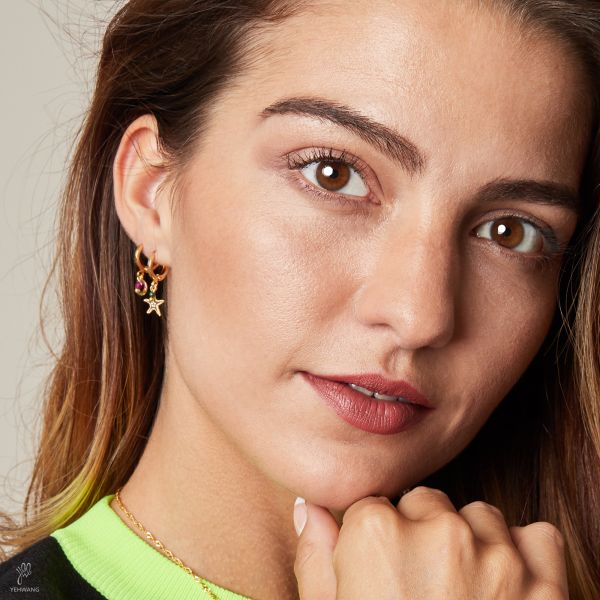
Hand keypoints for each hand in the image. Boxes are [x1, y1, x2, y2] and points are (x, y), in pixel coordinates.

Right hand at [293, 486, 567, 598]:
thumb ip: (316, 557)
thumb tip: (309, 508)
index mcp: (376, 535)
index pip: (372, 505)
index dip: (373, 541)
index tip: (380, 571)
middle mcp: (437, 531)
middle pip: (424, 502)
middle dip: (419, 533)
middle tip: (420, 588)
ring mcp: (496, 557)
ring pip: (479, 516)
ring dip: (471, 542)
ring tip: (461, 591)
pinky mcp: (545, 586)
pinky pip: (537, 537)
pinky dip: (524, 554)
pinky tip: (505, 586)